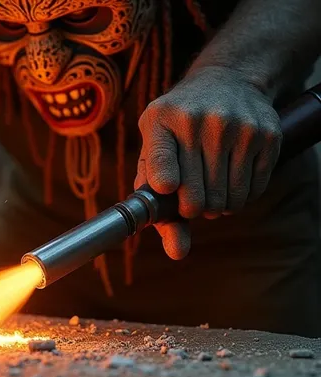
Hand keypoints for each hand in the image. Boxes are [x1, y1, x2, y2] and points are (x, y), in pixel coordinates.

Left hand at [134, 66, 281, 259]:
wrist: (225, 81)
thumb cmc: (177, 126)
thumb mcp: (155, 148)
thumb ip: (154, 199)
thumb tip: (177, 252)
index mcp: (162, 120)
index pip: (160, 162)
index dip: (165, 183)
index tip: (169, 188)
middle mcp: (199, 121)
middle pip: (197, 197)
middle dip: (193, 209)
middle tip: (192, 202)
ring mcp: (236, 127)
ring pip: (227, 199)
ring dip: (218, 207)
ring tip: (211, 192)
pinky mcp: (266, 135)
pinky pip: (254, 191)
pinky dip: (240, 198)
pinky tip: (231, 182)